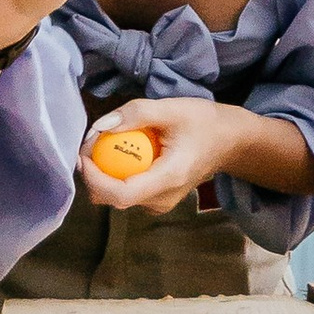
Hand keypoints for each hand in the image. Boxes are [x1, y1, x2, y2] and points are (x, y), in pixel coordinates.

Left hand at [85, 95, 238, 216]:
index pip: (121, 194)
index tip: (83, 154)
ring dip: (103, 175)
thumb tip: (100, 126)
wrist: (231, 142)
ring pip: (117, 198)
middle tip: (89, 144)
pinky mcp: (158, 200)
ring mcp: (161, 204)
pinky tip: (120, 154)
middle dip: (93, 174)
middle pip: (113, 199)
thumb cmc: (204, 123)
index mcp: (168, 179)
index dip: (94, 178)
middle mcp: (162, 199)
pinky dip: (116, 175)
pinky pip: (127, 192)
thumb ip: (136, 113)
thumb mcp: (172, 109)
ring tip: (104, 145)